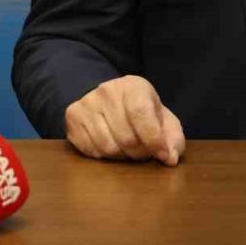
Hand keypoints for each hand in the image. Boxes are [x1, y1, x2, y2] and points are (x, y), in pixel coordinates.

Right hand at [64, 75, 184, 165]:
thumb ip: (173, 139)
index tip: (163, 155)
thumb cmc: (141, 112)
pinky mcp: (72, 116)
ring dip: (121, 156)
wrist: (108, 99)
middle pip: (126, 138)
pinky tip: (109, 144)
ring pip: (107, 147)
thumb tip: (169, 158)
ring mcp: (86, 102)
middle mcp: (106, 91)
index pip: (141, 115)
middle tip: (143, 151)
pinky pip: (90, 149)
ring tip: (126, 149)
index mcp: (133, 86)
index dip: (154, 141)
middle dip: (139, 153)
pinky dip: (103, 156)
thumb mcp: (164, 120)